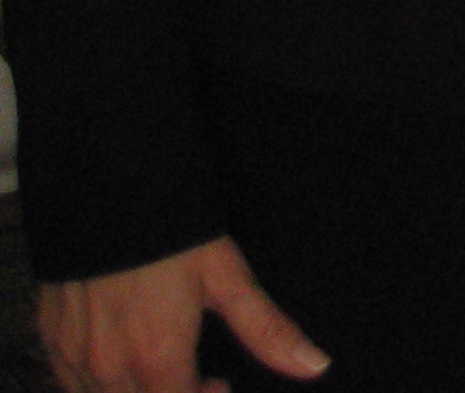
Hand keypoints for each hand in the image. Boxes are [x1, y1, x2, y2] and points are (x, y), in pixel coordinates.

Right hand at [39, 235, 328, 392]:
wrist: (108, 192)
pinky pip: (70, 385)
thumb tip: (314, 366)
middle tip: (195, 375)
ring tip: (160, 364)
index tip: (220, 383)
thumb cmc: (175, 234)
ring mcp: (73, 358)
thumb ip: (266, 330)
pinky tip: (120, 355)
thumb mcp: (228, 277)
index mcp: (157, 359)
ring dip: (136, 392)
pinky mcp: (50, 341)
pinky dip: (97, 384)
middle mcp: (109, 369)